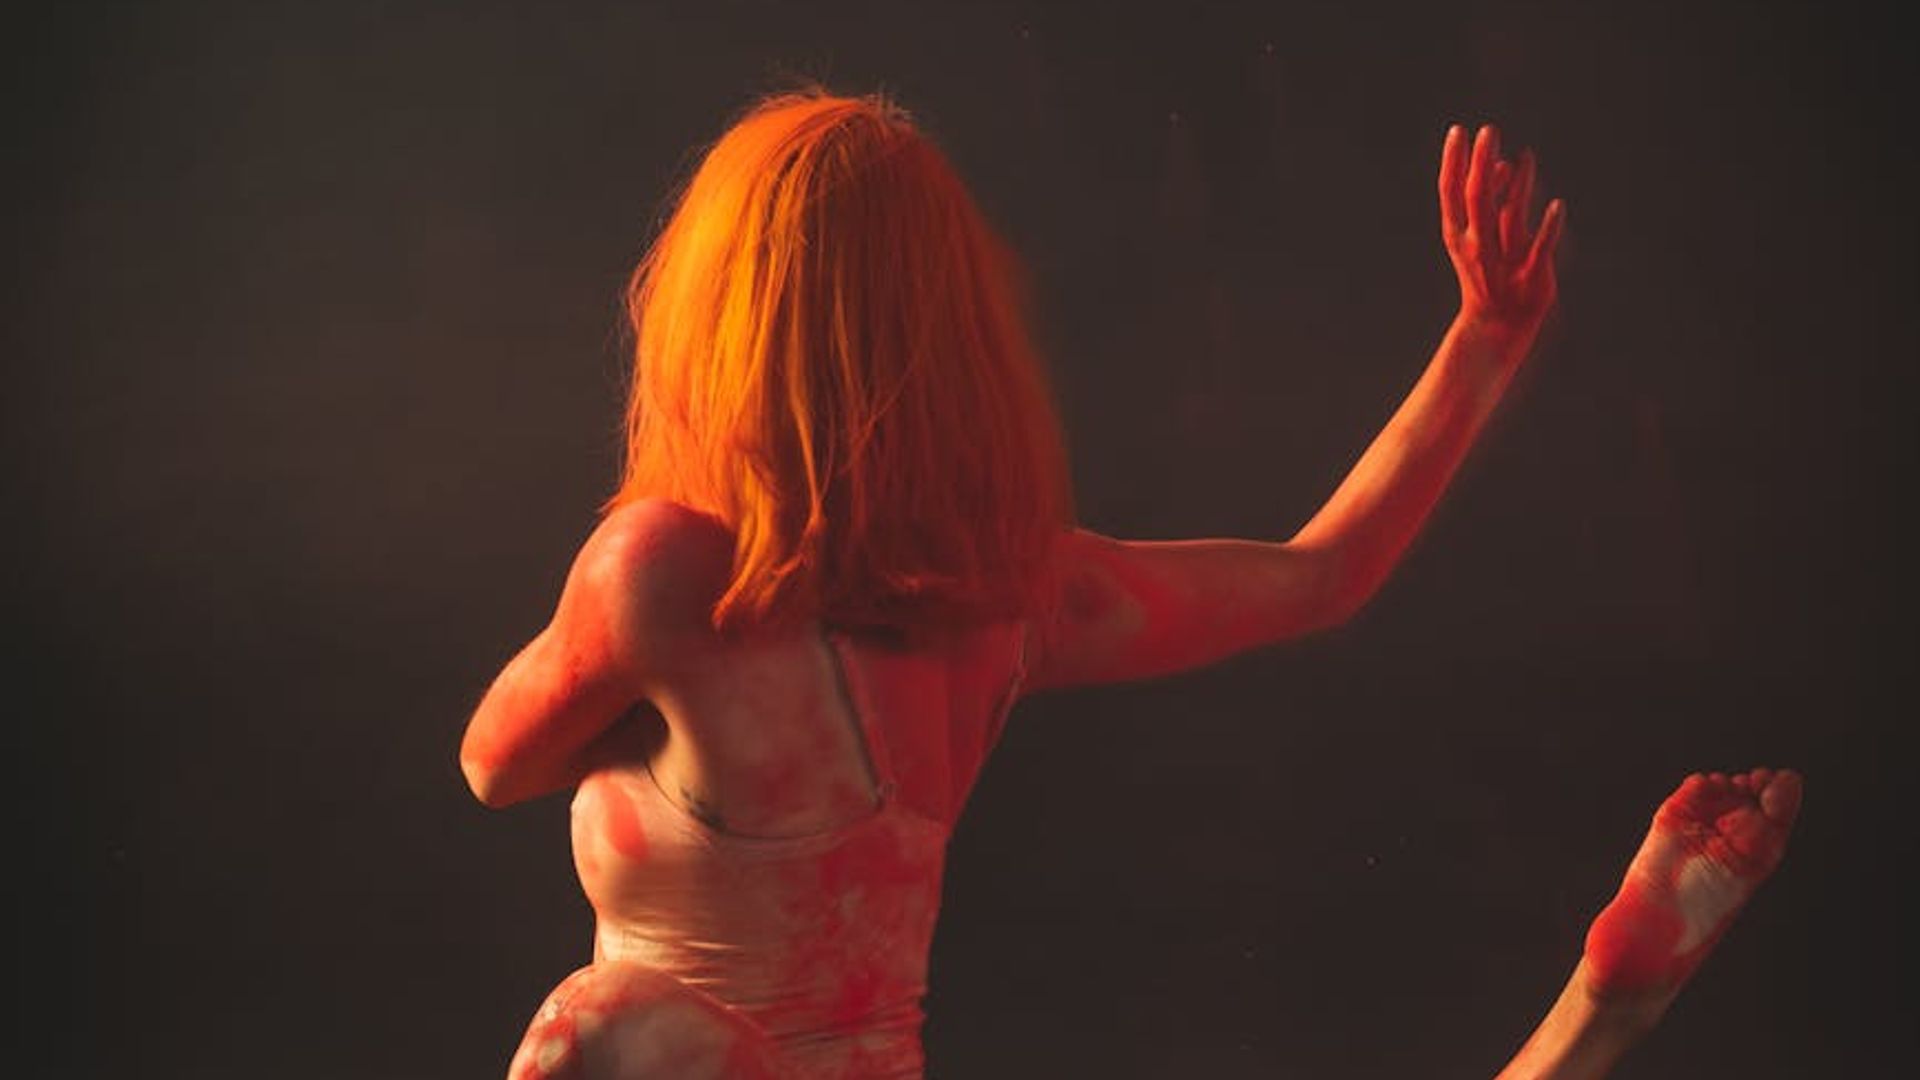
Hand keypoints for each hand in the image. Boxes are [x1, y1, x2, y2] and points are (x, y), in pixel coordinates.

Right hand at [1440, 123, 1564, 335]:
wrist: (1495, 326)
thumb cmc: (1488, 275)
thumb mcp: (1481, 236)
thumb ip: (1491, 200)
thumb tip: (1502, 162)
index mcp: (1458, 236)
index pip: (1450, 192)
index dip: (1453, 161)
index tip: (1458, 130)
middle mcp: (1478, 245)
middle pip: (1477, 198)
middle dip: (1480, 163)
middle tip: (1488, 130)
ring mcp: (1504, 259)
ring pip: (1509, 216)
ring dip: (1518, 185)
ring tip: (1526, 156)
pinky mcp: (1531, 275)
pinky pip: (1540, 248)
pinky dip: (1548, 228)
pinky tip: (1557, 205)